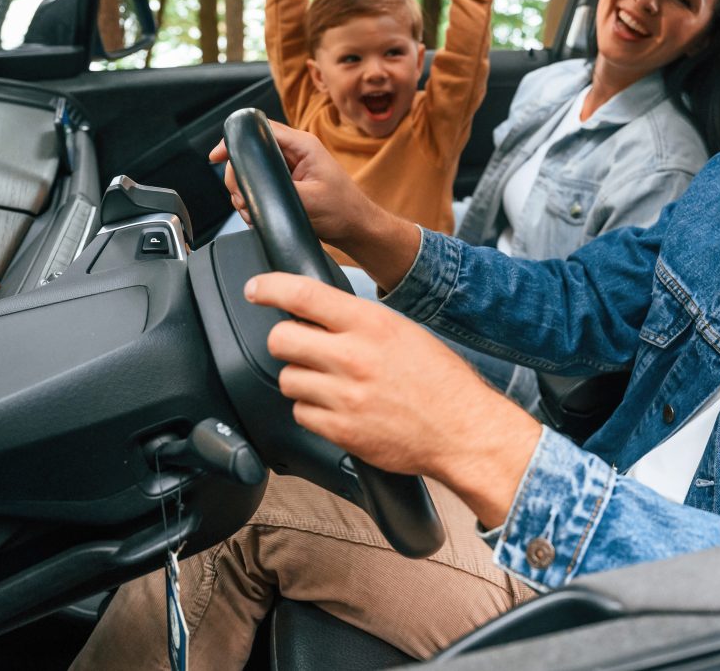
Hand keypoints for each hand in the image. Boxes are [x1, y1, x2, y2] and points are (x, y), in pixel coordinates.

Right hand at [209, 122, 420, 286]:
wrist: (356, 228)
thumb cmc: (343, 211)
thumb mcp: (309, 199)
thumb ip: (278, 189)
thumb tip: (251, 189)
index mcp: (302, 145)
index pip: (260, 129)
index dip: (235, 140)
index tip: (218, 155)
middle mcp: (294, 153)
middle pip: (250, 152)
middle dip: (239, 177)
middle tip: (242, 197)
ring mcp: (289, 169)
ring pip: (252, 172)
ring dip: (246, 193)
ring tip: (254, 210)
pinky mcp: (287, 184)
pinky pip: (260, 186)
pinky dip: (254, 201)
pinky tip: (260, 214)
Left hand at [250, 272, 541, 526]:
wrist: (463, 431)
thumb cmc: (440, 381)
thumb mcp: (403, 332)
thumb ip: (358, 322)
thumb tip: (315, 316)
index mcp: (371, 324)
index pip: (303, 295)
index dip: (270, 288)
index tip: (255, 289)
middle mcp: (353, 356)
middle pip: (281, 339)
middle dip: (285, 341)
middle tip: (301, 346)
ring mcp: (344, 396)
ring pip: (288, 379)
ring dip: (302, 379)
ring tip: (331, 383)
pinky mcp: (340, 430)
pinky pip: (300, 414)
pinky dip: (312, 411)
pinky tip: (338, 408)